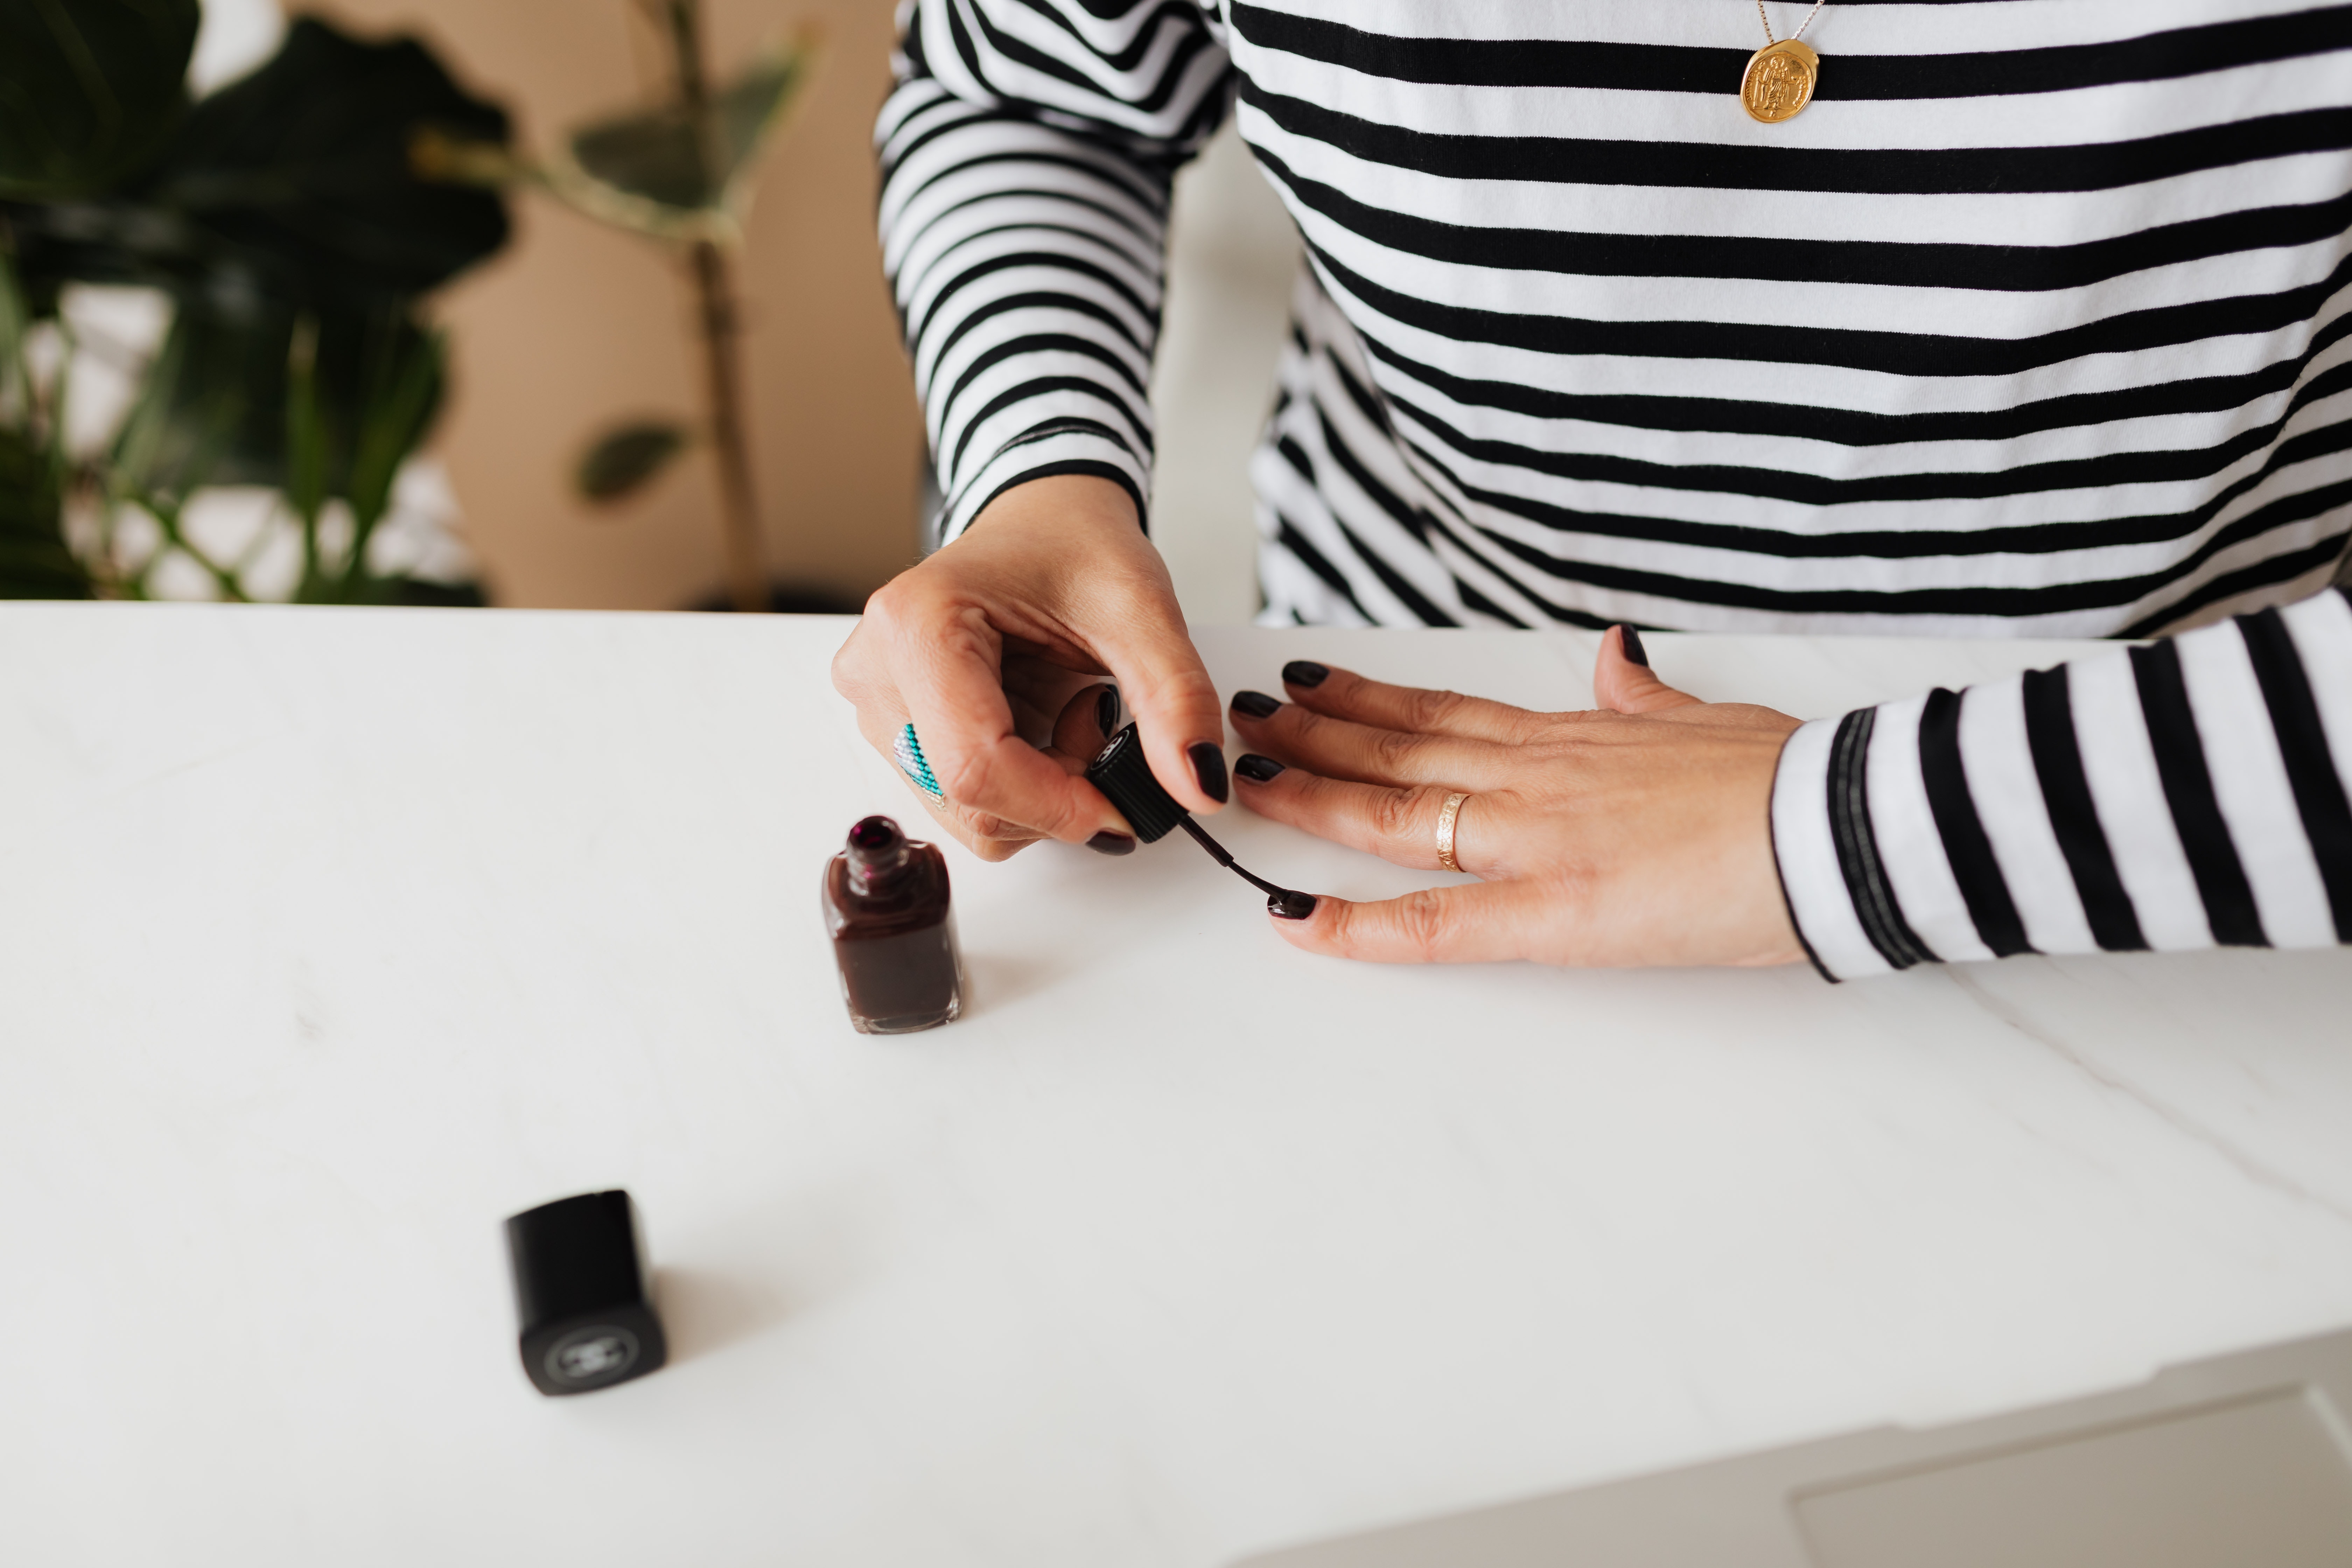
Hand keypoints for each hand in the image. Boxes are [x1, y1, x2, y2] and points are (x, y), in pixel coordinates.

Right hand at [831, 475, 1228, 859]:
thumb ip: (1175, 699)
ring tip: (1068, 714)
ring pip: (967, 817)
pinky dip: (1022, 789)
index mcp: (916, 623)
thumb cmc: (1073, 547)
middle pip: (968, 803)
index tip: (1123, 803)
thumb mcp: (1141, 610)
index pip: (975, 767)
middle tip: (1098, 724)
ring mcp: (878, 707)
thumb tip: (1198, 787)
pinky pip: (965, 805)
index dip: (1059, 805)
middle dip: (1056, 795)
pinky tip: (1040, 727)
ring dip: (1041, 794)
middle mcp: (876, 670)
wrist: (1043, 524)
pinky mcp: (895, 732)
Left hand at [1227, 628, 1807, 966]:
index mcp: (1573, 739)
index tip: (1312, 685)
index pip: (1444, 715)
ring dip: (1311, 800)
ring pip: (1393, 817)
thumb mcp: (1706, 717)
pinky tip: (1294, 920)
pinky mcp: (1554, 912)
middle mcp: (1536, 779)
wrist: (1843, 819)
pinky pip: (1433, 924)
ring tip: (1246, 783)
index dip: (1369, 701)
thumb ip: (1646, 698)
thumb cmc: (1788, 774)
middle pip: (1396, 755)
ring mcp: (1537, 840)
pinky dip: (1356, 925)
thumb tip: (1620, 661)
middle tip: (1243, 723)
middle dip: (1311, 738)